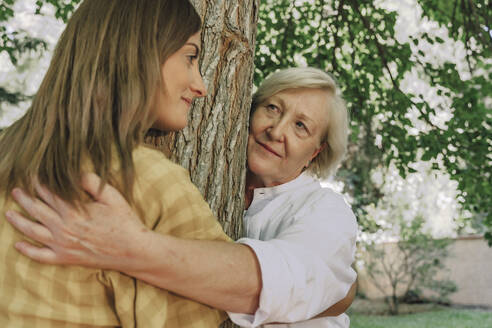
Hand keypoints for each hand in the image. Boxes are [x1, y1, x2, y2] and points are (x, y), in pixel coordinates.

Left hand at [6, 173, 148, 270]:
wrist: (133, 250)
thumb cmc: (124, 221)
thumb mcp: (112, 196)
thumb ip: (92, 182)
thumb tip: (75, 174)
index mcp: (74, 211)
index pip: (49, 193)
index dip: (39, 183)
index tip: (32, 175)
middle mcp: (64, 228)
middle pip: (37, 210)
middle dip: (24, 198)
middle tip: (15, 191)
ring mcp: (63, 245)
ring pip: (32, 232)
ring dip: (18, 221)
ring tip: (9, 213)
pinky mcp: (66, 258)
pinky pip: (40, 256)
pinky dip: (27, 250)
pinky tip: (18, 244)